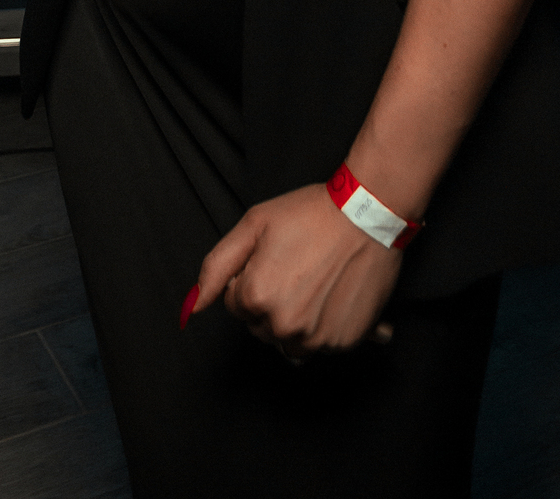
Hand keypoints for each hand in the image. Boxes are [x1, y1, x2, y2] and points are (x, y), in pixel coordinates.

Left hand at [187, 183, 401, 358]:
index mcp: (256, 298)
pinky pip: (321, 345)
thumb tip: (192, 308)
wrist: (368, 214)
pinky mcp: (345, 342)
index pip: (234, 304)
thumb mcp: (254, 224)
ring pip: (289, 339)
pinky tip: (336, 294)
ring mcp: (316, 338)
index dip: (252, 276)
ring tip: (317, 282)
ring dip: (297, 318)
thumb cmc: (311, 214)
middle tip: (297, 266)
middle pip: (260, 326)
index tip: (275, 256)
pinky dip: (326, 325)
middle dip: (270, 301)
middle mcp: (284, 325)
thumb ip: (216, 267)